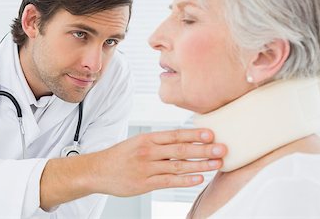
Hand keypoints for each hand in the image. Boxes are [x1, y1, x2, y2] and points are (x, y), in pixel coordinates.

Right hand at [89, 128, 225, 195]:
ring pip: (178, 166)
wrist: (97, 170)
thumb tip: (183, 140)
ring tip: (216, 164)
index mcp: (148, 138)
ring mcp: (147, 168)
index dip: (195, 134)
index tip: (211, 134)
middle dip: (203, 149)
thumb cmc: (120, 156)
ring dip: (200, 164)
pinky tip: (198, 178)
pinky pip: (169, 181)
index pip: (175, 134)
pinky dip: (185, 180)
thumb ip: (159, 142)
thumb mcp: (138, 142)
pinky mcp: (145, 184)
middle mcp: (148, 151)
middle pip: (180, 149)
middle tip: (222, 148)